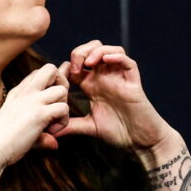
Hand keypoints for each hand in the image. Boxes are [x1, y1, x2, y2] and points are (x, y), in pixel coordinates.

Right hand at [0, 63, 68, 167]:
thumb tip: (56, 145)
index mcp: (19, 92)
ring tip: (53, 122)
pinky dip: (63, 122)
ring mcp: (32, 101)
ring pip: (62, 90)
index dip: (51, 83)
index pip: (39, 72)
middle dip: (62, 83)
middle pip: (51, 69)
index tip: (52, 99)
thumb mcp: (20, 127)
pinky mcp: (39, 114)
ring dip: (64, 106)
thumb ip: (38, 129)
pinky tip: (51, 132)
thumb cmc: (2, 141)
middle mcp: (26, 92)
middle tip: (58, 104)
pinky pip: (64, 109)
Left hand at [53, 40, 175, 150]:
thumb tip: (50, 132)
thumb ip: (70, 126)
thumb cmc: (118, 132)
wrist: (140, 141)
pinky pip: (127, 61)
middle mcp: (105, 77)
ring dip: (97, 51)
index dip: (67, 65)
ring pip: (109, 50)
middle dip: (80, 52)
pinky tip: (106, 61)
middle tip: (75, 67)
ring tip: (89, 63)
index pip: (77, 64)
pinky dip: (116, 56)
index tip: (60, 78)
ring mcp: (119, 77)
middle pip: (92, 50)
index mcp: (92, 85)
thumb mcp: (88, 127)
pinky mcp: (133, 81)